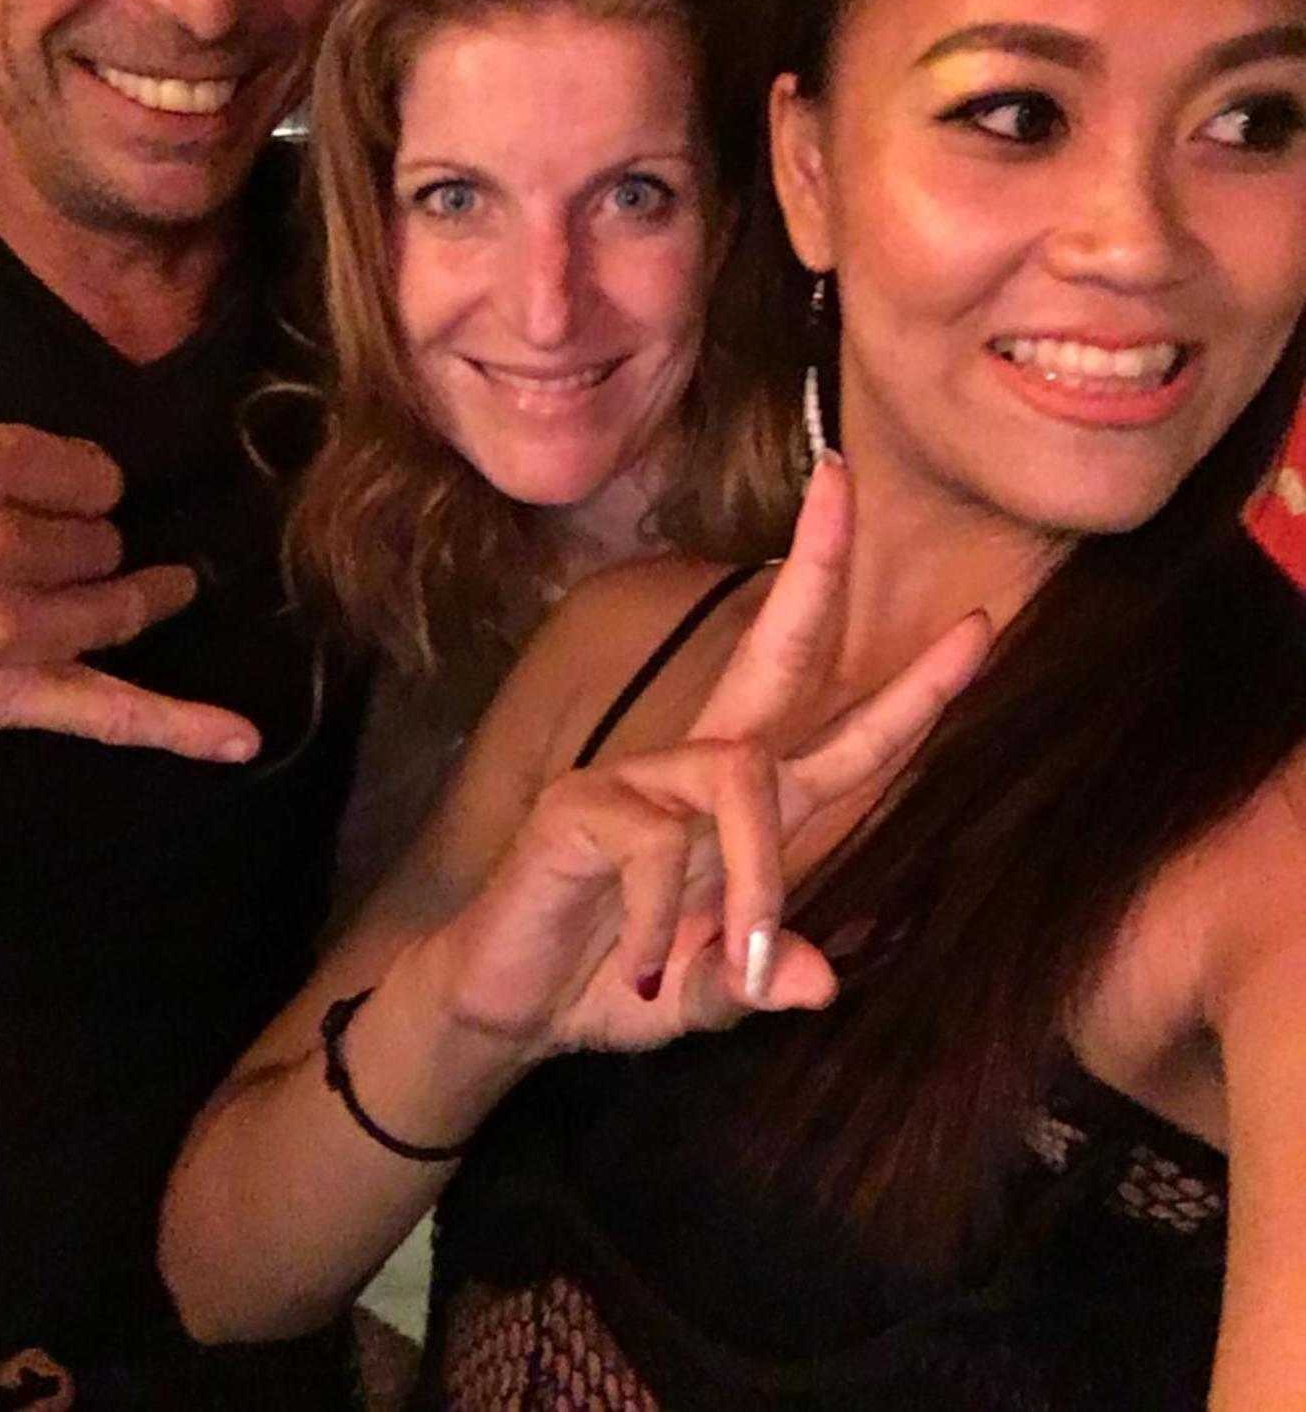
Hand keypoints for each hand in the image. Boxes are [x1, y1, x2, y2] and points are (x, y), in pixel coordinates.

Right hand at [0, 207, 258, 761]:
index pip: (89, 470)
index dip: (74, 481)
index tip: (52, 485)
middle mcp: (1, 548)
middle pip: (102, 538)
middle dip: (83, 540)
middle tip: (50, 546)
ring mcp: (10, 630)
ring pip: (118, 606)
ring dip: (136, 597)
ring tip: (163, 586)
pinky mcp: (8, 698)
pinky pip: (112, 714)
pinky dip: (182, 729)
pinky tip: (242, 743)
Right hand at [434, 464, 989, 1056]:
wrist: (504, 1007)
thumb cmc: (610, 983)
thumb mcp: (703, 997)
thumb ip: (755, 985)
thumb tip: (824, 981)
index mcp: (745, 808)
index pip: (846, 737)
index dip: (914, 689)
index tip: (979, 628)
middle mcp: (697, 773)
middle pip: (775, 652)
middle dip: (816, 568)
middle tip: (843, 477)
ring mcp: (636, 778)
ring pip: (738, 784)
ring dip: (754, 884)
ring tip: (716, 970)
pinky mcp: (584, 807)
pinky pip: (657, 844)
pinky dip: (661, 922)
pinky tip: (636, 967)